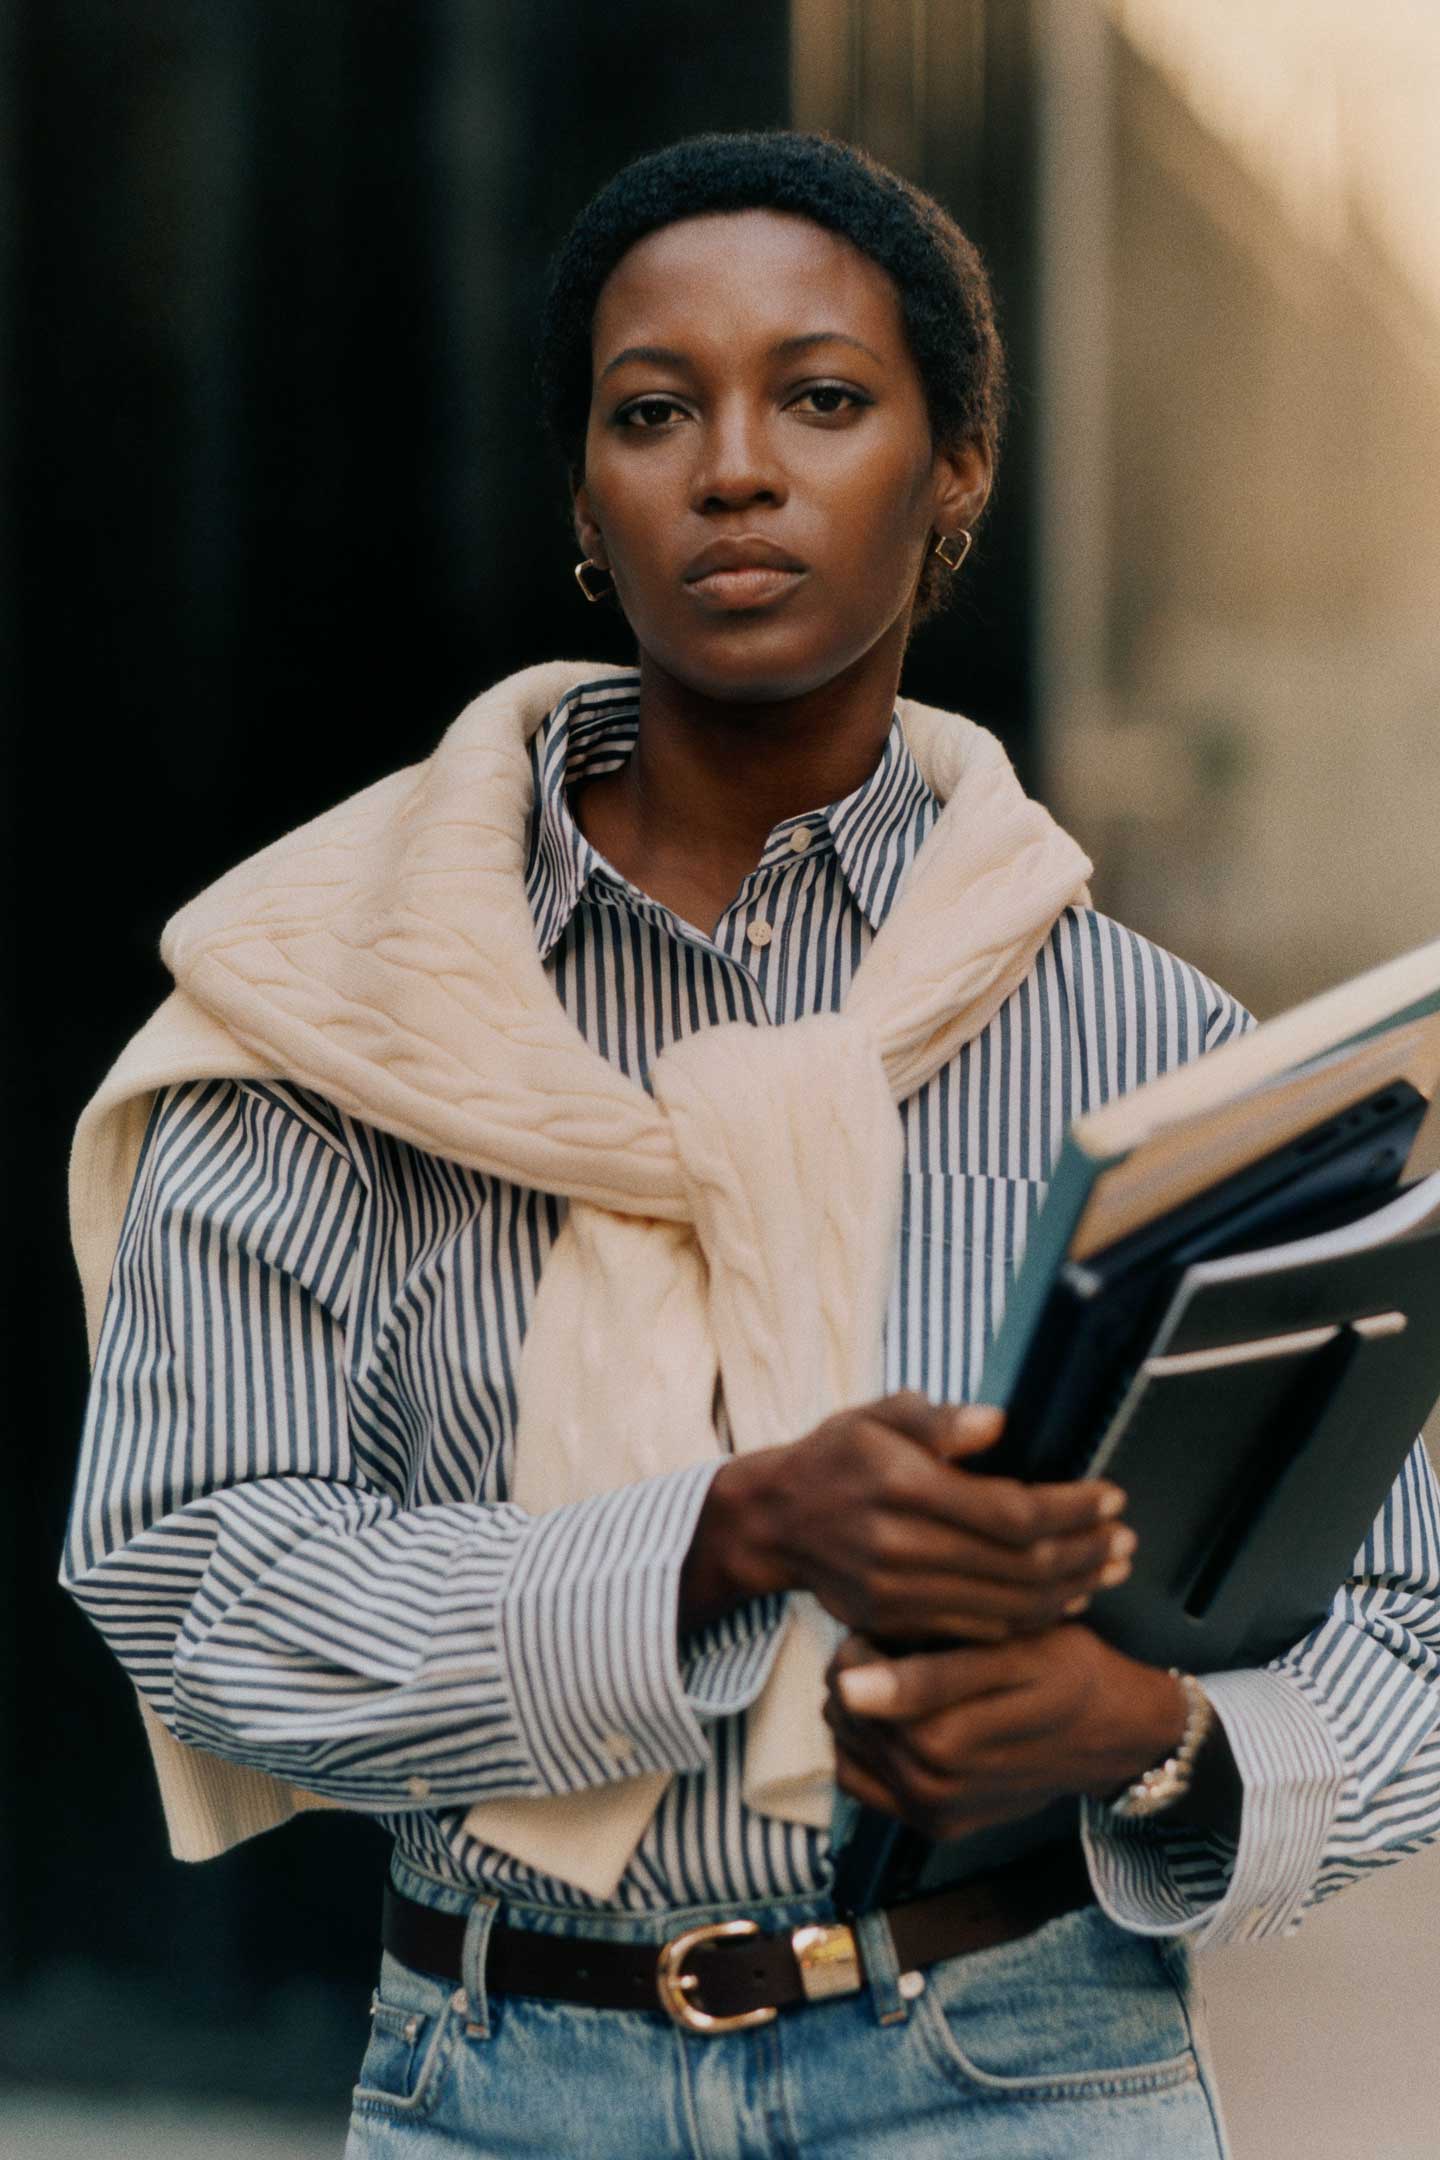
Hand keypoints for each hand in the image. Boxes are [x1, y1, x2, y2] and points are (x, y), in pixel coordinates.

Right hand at [680, 1391, 1133, 1642]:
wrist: (776, 1521)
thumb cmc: (838, 1456)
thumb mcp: (878, 1414)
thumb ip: (938, 1419)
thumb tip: (999, 1424)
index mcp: (898, 1484)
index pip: (1008, 1510)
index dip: (1070, 1509)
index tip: (1110, 1496)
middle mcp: (897, 1545)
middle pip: (1018, 1565)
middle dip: (1084, 1551)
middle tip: (1124, 1537)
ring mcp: (894, 1592)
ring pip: (1007, 1605)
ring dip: (1069, 1589)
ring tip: (1109, 1567)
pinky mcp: (895, 1622)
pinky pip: (980, 1630)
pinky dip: (1031, 1617)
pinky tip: (1063, 1598)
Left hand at [823, 1626, 1187, 1840]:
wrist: (1110, 1732)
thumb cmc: (1065, 1672)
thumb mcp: (1010, 1652)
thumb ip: (928, 1672)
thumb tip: (846, 1687)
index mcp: (945, 1738)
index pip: (847, 1686)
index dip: (855, 1647)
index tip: (888, 1630)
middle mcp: (933, 1788)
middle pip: (843, 1718)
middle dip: (856, 1676)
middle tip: (900, 1651)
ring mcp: (934, 1813)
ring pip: (847, 1749)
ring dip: (861, 1713)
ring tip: (904, 1686)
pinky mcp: (936, 1826)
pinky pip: (863, 1785)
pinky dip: (866, 1750)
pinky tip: (902, 1723)